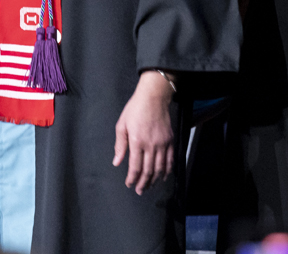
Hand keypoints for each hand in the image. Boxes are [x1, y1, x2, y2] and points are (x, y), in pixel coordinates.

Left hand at [113, 70, 175, 194]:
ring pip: (160, 168)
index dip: (132, 178)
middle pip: (148, 170)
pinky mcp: (170, 141)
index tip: (129, 184)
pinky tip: (163, 177)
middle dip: (143, 183)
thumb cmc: (135, 109)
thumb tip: (116, 162)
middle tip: (139, 191)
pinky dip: (167, 171)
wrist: (153, 97)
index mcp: (137, 141)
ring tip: (149, 187)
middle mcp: (151, 145)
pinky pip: (170, 160)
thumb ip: (120, 145)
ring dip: (155, 180)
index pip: (135, 166)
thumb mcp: (122, 124)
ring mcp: (162, 144)